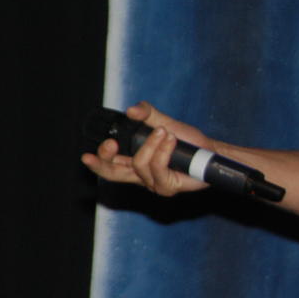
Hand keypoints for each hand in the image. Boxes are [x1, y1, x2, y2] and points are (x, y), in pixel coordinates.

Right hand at [81, 102, 212, 195]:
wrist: (210, 151)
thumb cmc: (188, 141)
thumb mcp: (165, 122)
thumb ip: (147, 114)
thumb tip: (131, 111)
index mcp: (133, 161)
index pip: (109, 165)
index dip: (97, 161)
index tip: (88, 155)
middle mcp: (140, 174)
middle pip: (112, 173)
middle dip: (106, 159)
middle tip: (110, 144)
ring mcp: (153, 182)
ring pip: (139, 164)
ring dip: (152, 144)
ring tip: (166, 133)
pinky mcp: (167, 186)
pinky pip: (157, 167)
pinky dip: (163, 150)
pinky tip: (171, 141)